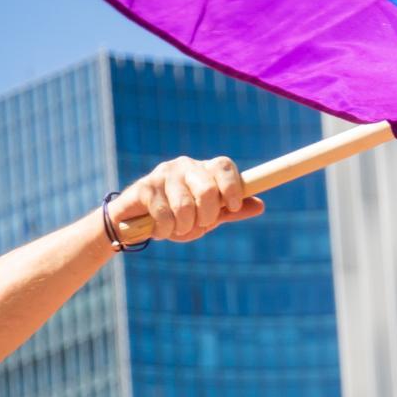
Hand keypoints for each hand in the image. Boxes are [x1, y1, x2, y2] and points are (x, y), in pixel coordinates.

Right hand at [108, 155, 264, 242]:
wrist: (136, 224)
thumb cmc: (178, 218)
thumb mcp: (208, 216)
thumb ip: (231, 211)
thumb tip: (260, 205)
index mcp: (204, 170)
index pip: (224, 166)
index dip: (232, 187)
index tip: (233, 206)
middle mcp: (184, 166)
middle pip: (207, 188)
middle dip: (207, 215)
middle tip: (200, 224)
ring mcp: (163, 174)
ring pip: (185, 205)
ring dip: (184, 226)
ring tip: (177, 228)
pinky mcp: (144, 187)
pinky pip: (164, 214)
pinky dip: (166, 230)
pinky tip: (160, 230)